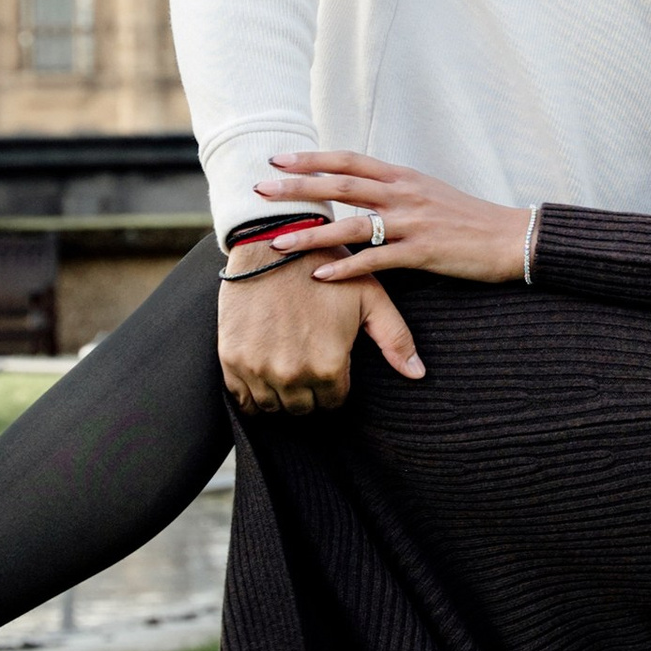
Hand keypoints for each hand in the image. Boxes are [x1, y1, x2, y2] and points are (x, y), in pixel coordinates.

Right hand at [218, 242, 424, 408]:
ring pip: (272, 407)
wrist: (271, 242)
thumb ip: (395, 338)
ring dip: (281, 395)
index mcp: (328, 364)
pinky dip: (253, 394)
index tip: (331, 367)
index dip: (336, 386)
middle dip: (309, 393)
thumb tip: (418, 374)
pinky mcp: (231, 359)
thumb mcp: (369, 297)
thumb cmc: (326, 265)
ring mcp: (258, 369)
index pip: (334, 402)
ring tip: (287, 369)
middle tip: (308, 365)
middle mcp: (292, 374)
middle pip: (303, 408)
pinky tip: (263, 375)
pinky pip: (243, 399)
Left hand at [253, 154, 534, 286]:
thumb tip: (357, 190)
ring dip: (312, 233)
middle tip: (261, 190)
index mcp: (403, 177)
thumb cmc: (467, 219)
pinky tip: (321, 276)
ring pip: (353, 224)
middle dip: (297, 187)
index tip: (277, 158)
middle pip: (341, 185)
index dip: (312, 158)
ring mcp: (413, 222)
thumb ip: (392, 191)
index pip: (349, 160)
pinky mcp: (423, 252)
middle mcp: (404, 193)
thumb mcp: (427, 193)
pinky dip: (346, 268)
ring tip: (279, 242)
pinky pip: (377, 260)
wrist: (509, 237)